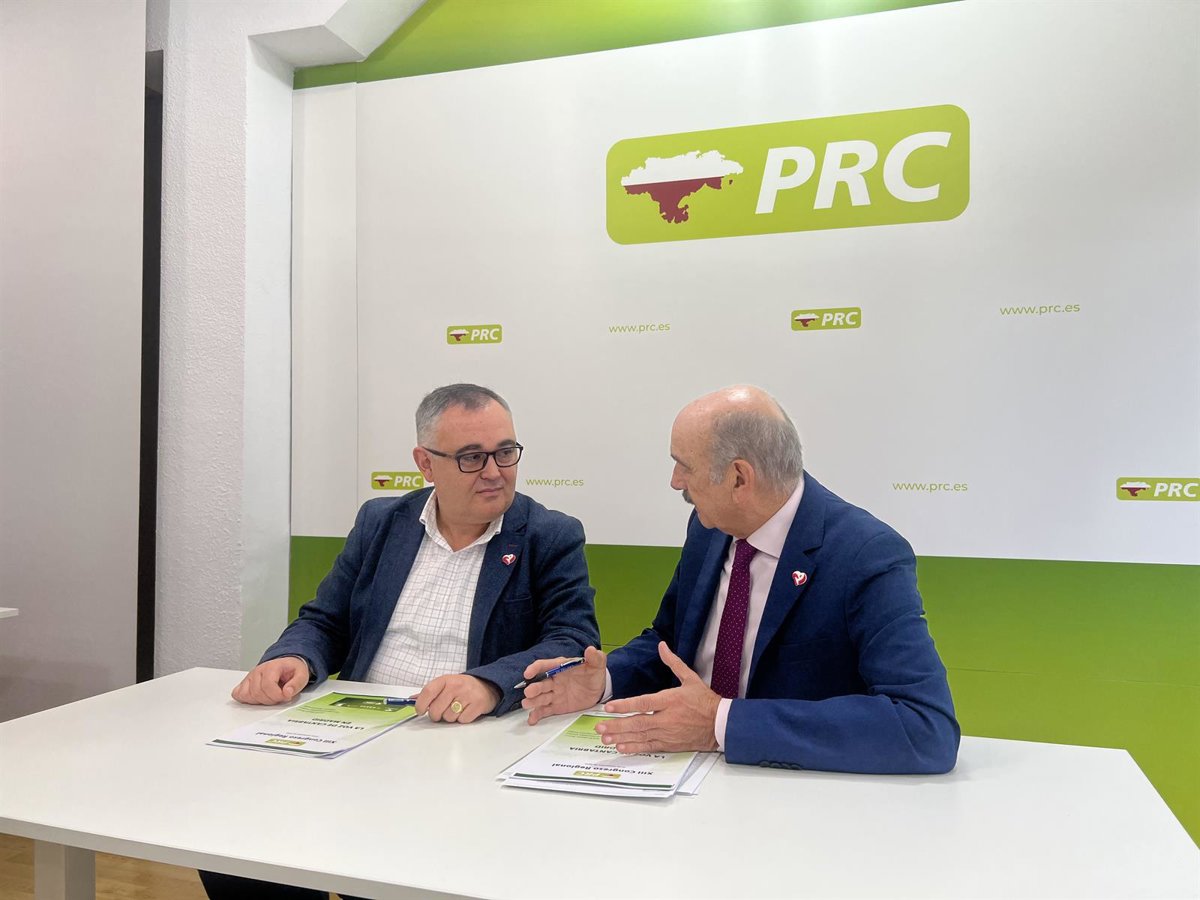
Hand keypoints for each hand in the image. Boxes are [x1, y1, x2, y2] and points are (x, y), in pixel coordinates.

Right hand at [231, 656, 309, 704]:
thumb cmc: (292, 670)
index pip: (267, 686)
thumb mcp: (301, 675)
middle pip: (257, 692)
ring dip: (260, 701)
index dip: (277, 695)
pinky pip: (238, 694)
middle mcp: (258, 671)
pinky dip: (247, 699)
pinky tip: (258, 697)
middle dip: (270, 700)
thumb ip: (296, 684)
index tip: (285, 696)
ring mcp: (250, 677)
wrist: (286, 665)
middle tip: (280, 697)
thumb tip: (287, 692)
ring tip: (271, 696)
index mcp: (271, 667)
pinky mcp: (245, 683)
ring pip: (247, 695)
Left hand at [415, 674, 499, 722]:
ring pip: (448, 718)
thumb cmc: (462, 687)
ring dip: (451, 717)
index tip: (420, 710)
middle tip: (441, 711)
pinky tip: (466, 711)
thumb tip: (412, 699)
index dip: (421, 704)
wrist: (487, 686)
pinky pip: (462, 720)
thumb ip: (429, 692)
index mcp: (446, 680)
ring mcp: (468, 696)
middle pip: (436, 710)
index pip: (428, 692)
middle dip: (436, 715)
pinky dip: (462, 719)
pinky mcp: (478, 705)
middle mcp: (456, 686)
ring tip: (457, 708)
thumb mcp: (446, 684)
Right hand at [521, 645, 606, 724]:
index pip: (545, 666)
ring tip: (526, 704)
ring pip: (541, 697)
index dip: (535, 668)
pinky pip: (545, 710)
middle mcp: (554, 681)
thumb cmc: (594, 674)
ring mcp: (554, 694)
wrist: (599, 690)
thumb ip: (595, 658)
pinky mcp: (556, 706)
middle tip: (529, 692)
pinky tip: (531, 719)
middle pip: (541, 683)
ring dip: (532, 701)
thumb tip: (591, 650)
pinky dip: (537, 715)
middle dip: (534, 688)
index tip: (528, 673)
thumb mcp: (597, 664)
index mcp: (560, 667)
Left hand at [597, 642, 719, 753]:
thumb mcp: (690, 678)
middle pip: (638, 722)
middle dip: (617, 725)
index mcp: (670, 700)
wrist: (721, 724)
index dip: (625, 705)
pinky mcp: (670, 744)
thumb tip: (662, 646)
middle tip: (600, 726)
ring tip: (605, 738)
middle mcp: (667, 718)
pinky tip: (622, 747)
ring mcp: (668, 733)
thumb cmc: (705, 701)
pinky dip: (635, 748)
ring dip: (621, 737)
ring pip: (641, 736)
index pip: (643, 703)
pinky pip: (649, 747)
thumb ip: (673, 662)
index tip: (609, 707)